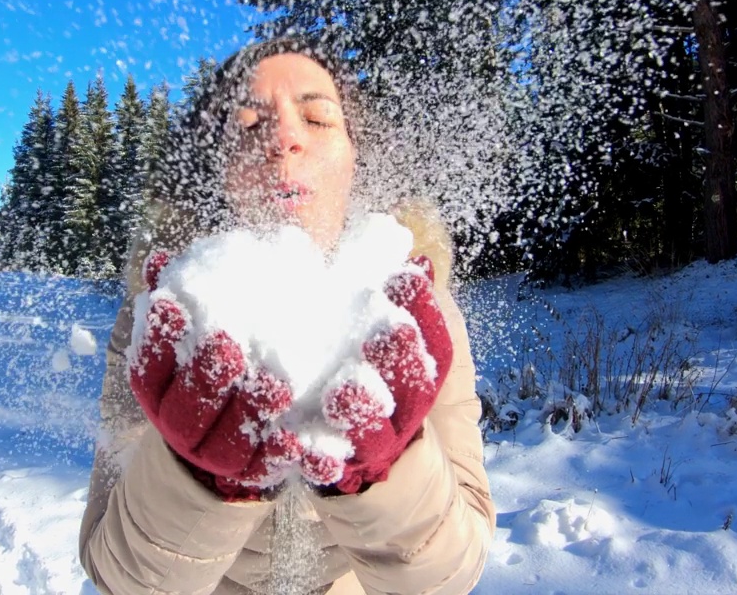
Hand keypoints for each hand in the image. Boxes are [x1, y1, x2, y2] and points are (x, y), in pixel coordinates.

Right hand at [129, 252, 302, 497]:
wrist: (231, 432)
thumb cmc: (210, 365)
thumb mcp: (193, 333)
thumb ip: (178, 298)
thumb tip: (160, 259)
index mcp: (159, 393)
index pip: (147, 370)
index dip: (156, 340)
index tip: (171, 302)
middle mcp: (178, 426)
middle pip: (185, 409)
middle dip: (205, 378)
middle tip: (228, 343)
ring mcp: (212, 454)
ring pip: (225, 442)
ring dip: (248, 411)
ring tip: (276, 380)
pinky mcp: (248, 474)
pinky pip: (262, 469)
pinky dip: (277, 454)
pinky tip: (295, 436)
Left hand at [302, 256, 453, 493]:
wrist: (378, 475)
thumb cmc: (375, 386)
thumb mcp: (388, 343)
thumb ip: (402, 310)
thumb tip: (415, 261)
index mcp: (420, 381)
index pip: (437, 349)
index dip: (426, 316)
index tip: (407, 278)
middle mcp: (404, 416)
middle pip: (411, 391)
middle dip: (400, 359)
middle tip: (389, 329)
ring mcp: (374, 450)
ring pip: (373, 435)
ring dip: (361, 412)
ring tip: (344, 388)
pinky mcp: (338, 474)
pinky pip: (328, 472)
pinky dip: (317, 461)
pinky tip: (299, 445)